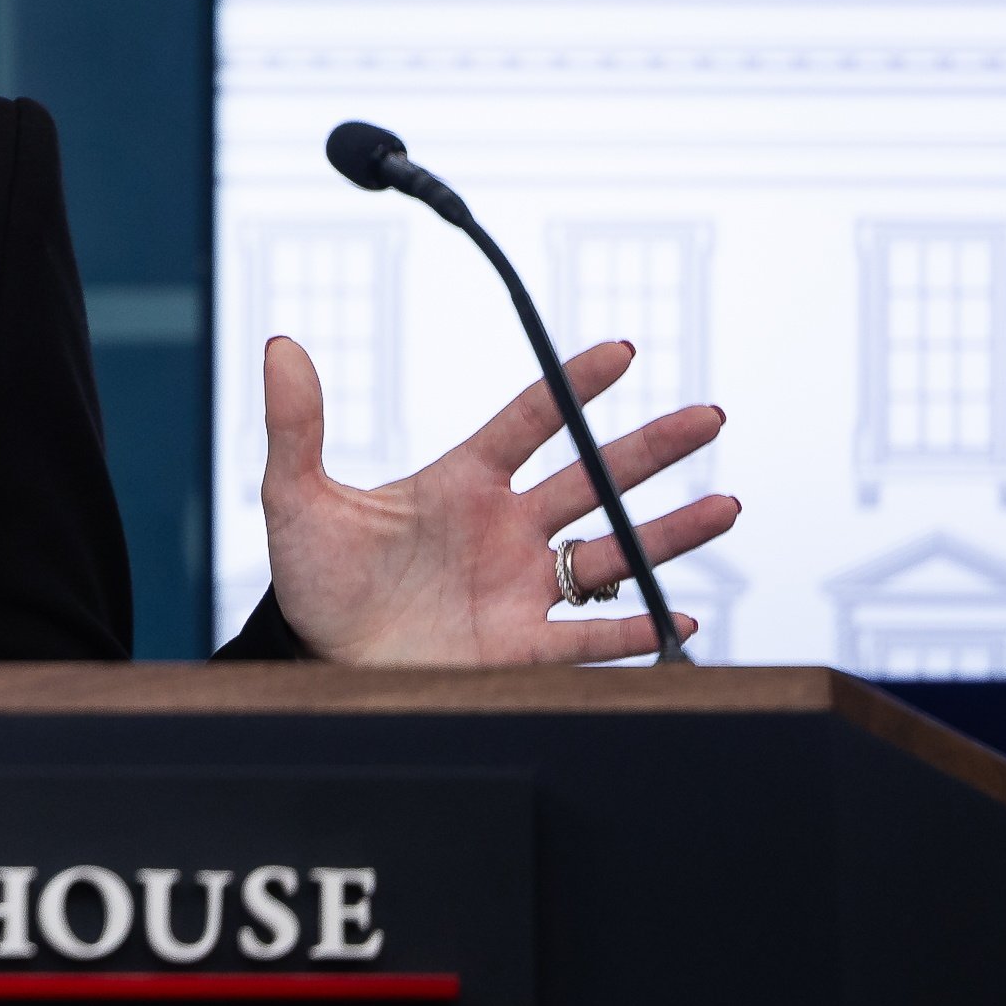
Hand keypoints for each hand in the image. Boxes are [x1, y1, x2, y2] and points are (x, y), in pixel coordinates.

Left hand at [259, 335, 740, 665]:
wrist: (315, 658)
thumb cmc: (313, 578)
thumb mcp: (296, 497)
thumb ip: (297, 425)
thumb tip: (280, 347)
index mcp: (461, 483)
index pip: (529, 422)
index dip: (573, 386)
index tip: (622, 351)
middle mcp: (504, 530)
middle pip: (592, 479)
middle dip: (652, 449)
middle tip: (709, 417)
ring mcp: (520, 588)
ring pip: (611, 553)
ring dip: (667, 533)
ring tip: (725, 506)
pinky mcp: (521, 647)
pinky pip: (591, 638)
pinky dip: (633, 631)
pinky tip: (675, 615)